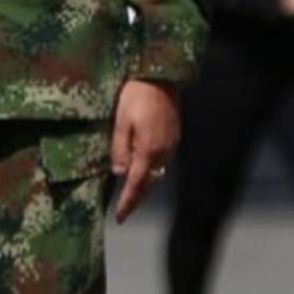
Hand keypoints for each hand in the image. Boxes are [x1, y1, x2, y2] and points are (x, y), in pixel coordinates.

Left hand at [111, 79, 180, 223]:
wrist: (160, 76)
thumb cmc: (136, 94)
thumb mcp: (121, 121)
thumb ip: (120, 149)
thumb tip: (120, 173)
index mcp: (148, 150)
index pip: (136, 185)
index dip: (127, 203)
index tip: (119, 218)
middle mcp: (163, 152)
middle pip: (149, 184)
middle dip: (137, 200)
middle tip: (125, 212)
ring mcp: (171, 145)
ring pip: (157, 175)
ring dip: (145, 188)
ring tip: (131, 197)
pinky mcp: (174, 137)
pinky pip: (162, 162)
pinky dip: (151, 173)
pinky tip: (143, 173)